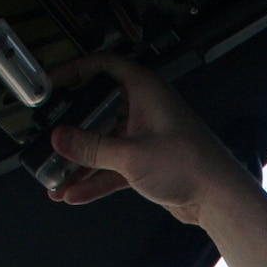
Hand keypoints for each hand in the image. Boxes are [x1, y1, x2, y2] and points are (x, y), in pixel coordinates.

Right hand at [46, 52, 248, 221]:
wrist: (219, 198)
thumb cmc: (191, 165)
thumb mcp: (131, 155)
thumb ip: (91, 148)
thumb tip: (60, 139)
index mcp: (144, 89)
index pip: (102, 67)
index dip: (75, 71)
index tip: (52, 83)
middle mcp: (144, 108)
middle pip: (97, 111)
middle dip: (72, 130)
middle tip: (48, 139)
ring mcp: (146, 136)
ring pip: (104, 144)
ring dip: (80, 162)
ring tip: (54, 176)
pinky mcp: (148, 162)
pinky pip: (113, 167)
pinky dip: (96, 179)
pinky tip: (74, 192)